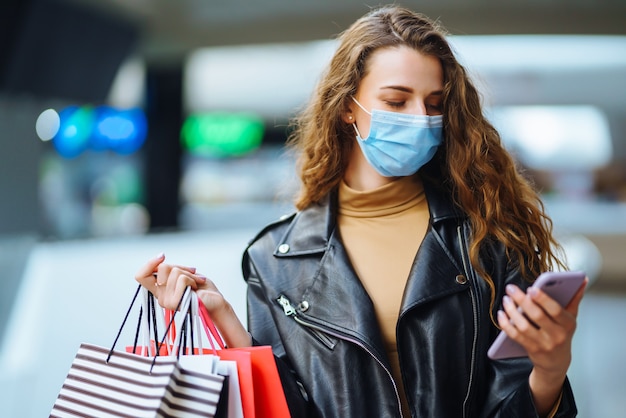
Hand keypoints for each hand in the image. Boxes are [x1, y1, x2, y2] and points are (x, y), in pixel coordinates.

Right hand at [134, 253, 251, 346]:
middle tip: (192, 274)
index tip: (163, 255)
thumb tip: (160, 258)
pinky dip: (194, 279)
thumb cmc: (202, 288)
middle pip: (162, 268)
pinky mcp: (176, 303)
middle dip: (180, 266)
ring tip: (196, 284)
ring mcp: (167, 302)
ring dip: (190, 274)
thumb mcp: (183, 274)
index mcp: (160, 290)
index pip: (140, 276)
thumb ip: (171, 269)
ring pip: (174, 272)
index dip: (149, 263)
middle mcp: (160, 298)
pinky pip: (182, 279)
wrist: (216, 301)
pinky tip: (197, 288)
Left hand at [497, 277, 587, 414]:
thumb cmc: (562, 334)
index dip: (543, 300)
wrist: (557, 363)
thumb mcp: (571, 318)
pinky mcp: (531, 350)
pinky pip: (515, 336)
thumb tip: (583, 279)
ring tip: (506, 299)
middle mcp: (557, 335)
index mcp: (568, 324)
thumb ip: (574, 298)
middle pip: (537, 316)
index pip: (556, 310)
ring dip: (512, 311)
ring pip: (523, 326)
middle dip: (522, 301)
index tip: (531, 289)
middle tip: (511, 289)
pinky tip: (501, 314)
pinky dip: (506, 324)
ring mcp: (544, 344)